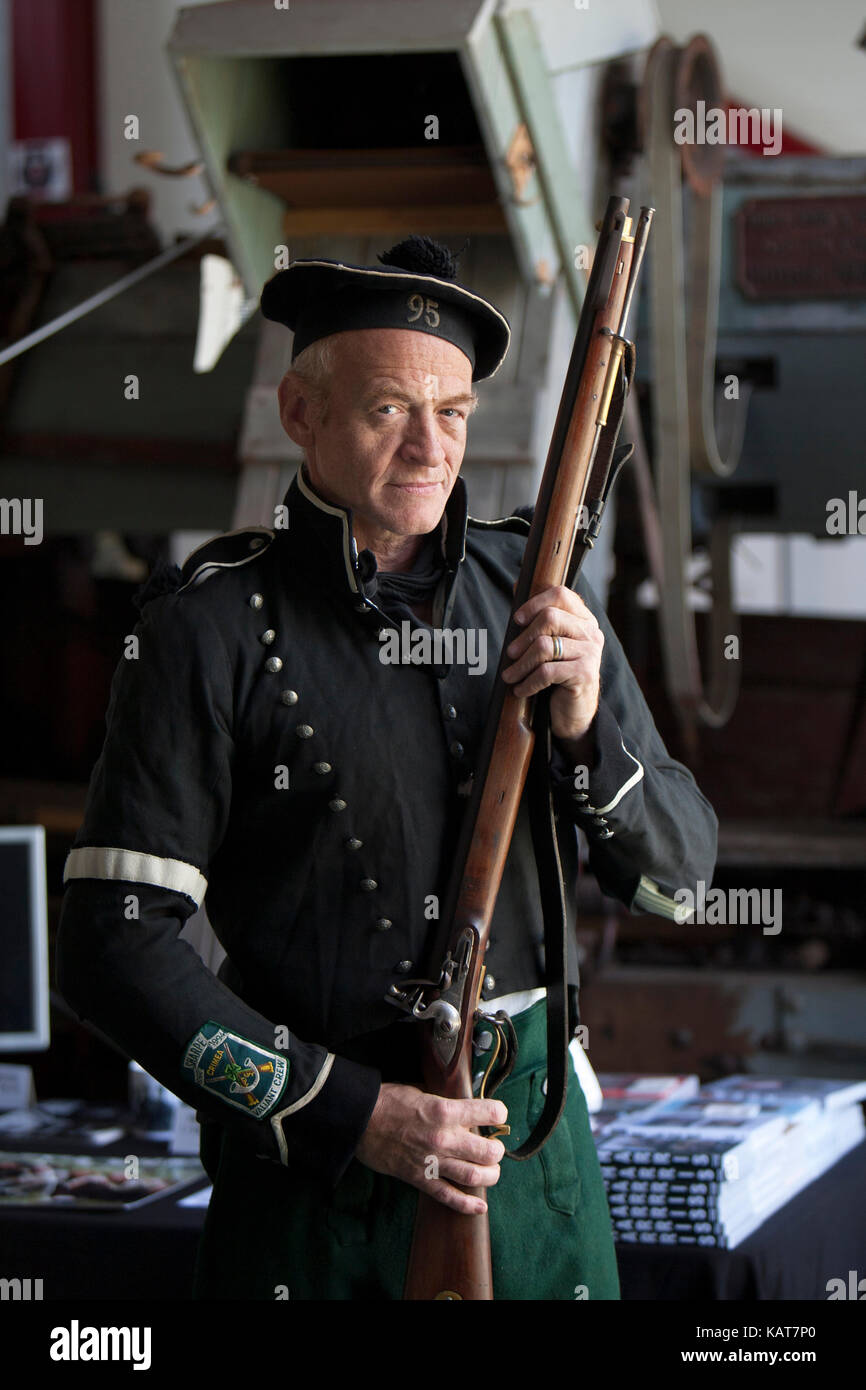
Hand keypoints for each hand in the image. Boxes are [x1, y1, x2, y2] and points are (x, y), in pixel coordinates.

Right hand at [355, 1082, 507, 1214]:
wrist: (360, 1120)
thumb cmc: (389, 1101)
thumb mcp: (423, 1092)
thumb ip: (445, 1104)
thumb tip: (463, 1111)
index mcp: (445, 1111)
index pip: (488, 1113)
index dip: (498, 1113)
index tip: (498, 1115)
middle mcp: (444, 1138)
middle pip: (487, 1151)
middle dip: (497, 1150)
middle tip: (494, 1147)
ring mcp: (433, 1161)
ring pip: (475, 1176)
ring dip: (490, 1175)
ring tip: (491, 1171)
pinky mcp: (421, 1179)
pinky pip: (449, 1197)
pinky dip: (467, 1205)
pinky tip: (480, 1207)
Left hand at [502, 586, 603, 743]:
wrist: (575, 711)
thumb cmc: (558, 674)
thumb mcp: (550, 643)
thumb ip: (537, 617)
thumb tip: (517, 584)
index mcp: (583, 619)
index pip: (561, 594)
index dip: (535, 602)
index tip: (517, 619)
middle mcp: (591, 632)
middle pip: (550, 617)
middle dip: (523, 637)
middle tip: (510, 654)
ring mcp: (590, 653)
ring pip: (544, 646)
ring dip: (520, 664)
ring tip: (510, 676)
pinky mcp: (585, 674)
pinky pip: (547, 672)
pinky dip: (528, 682)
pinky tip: (520, 689)